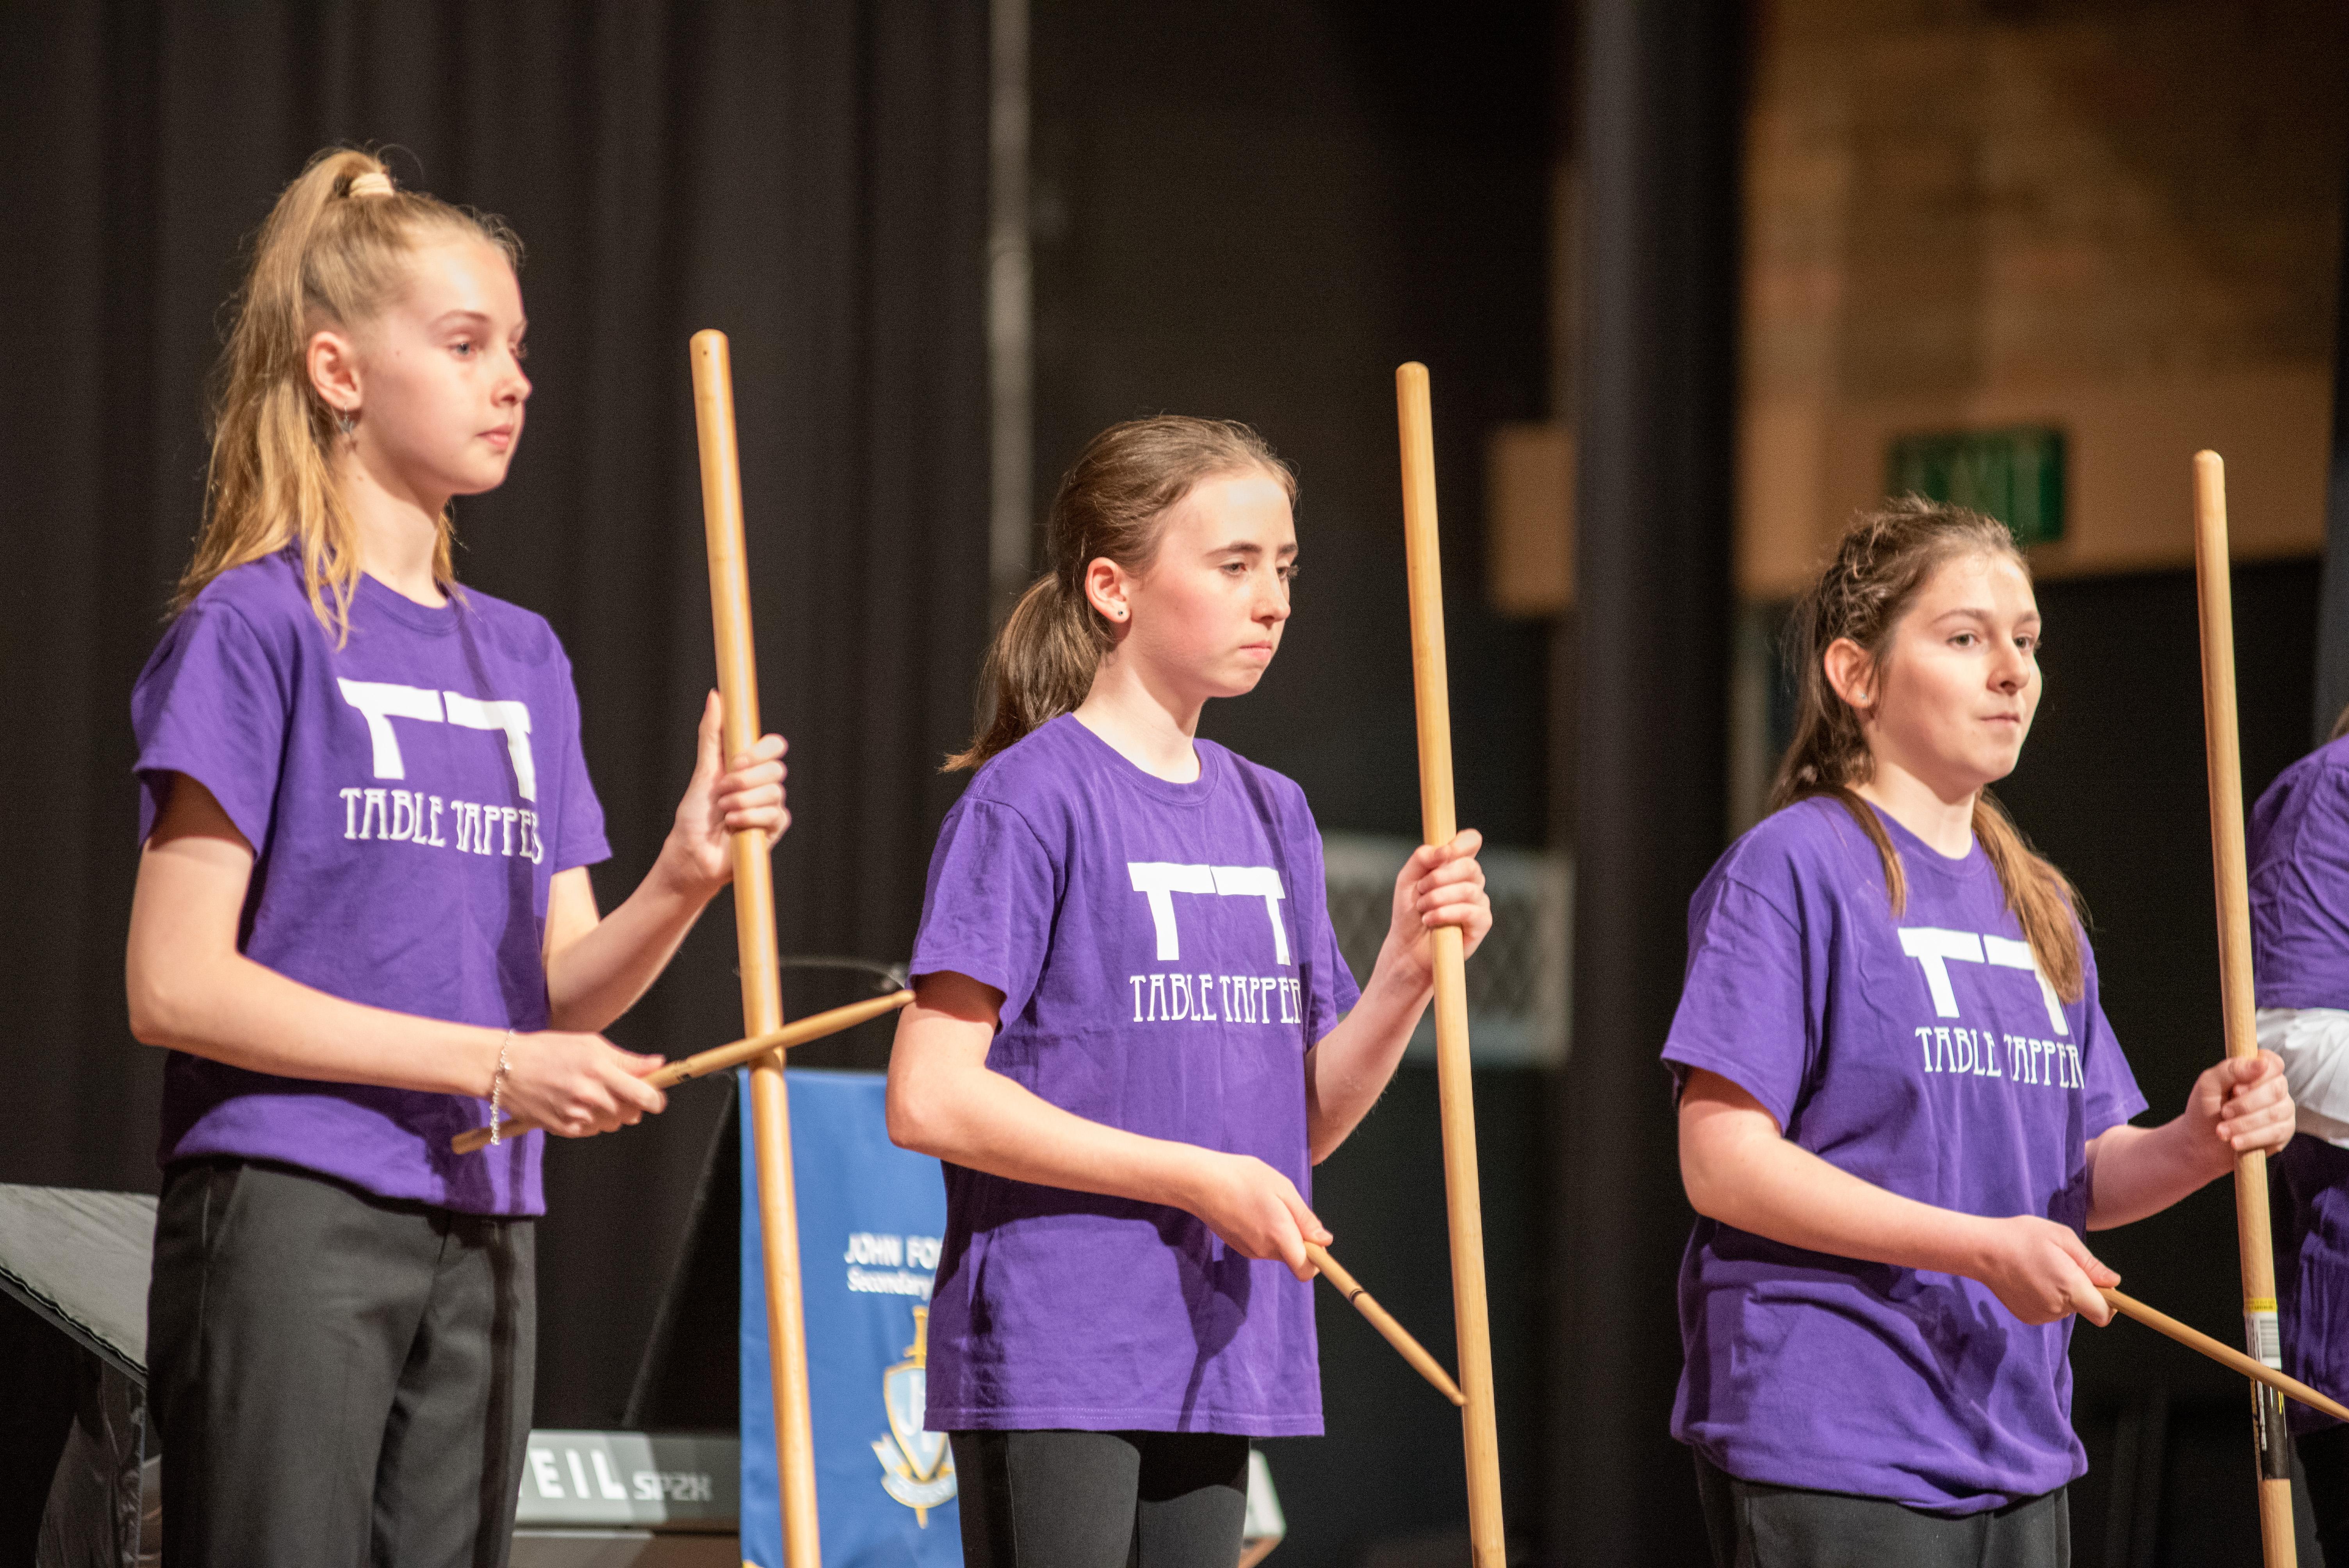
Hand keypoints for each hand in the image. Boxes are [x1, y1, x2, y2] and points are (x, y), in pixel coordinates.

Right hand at [500, 1031, 668, 1136]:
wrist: (506, 1068)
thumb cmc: (550, 1050)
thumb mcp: (590, 1044)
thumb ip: (627, 1059)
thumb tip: (658, 1064)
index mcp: (599, 1070)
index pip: (644, 1095)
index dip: (656, 1099)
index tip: (655, 1097)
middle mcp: (589, 1095)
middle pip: (632, 1113)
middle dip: (634, 1104)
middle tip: (621, 1090)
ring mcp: (576, 1115)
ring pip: (614, 1123)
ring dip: (612, 1112)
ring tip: (593, 1093)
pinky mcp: (564, 1129)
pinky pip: (593, 1130)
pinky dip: (592, 1120)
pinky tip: (578, 1103)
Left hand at [661, 690, 788, 892]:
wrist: (692, 854)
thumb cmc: (694, 815)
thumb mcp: (703, 770)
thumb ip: (712, 734)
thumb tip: (716, 695)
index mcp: (749, 767)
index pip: (774, 746)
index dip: (760, 751)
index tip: (736, 760)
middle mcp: (763, 784)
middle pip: (776, 768)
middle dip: (744, 780)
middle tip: (722, 792)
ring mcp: (771, 807)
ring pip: (773, 792)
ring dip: (741, 802)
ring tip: (723, 813)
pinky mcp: (774, 829)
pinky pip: (774, 815)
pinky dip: (748, 818)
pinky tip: (733, 826)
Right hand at [1182, 1151, 1330, 1280]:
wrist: (1200, 1181)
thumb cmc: (1244, 1178)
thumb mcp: (1283, 1189)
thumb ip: (1305, 1218)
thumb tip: (1325, 1241)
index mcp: (1279, 1235)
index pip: (1306, 1270)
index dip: (1317, 1259)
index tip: (1315, 1238)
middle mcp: (1264, 1250)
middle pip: (1293, 1257)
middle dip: (1298, 1238)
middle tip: (1285, 1207)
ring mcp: (1249, 1250)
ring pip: (1277, 1249)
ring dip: (1280, 1232)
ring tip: (1265, 1203)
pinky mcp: (1238, 1246)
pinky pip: (1262, 1244)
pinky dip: (1264, 1231)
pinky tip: (1252, 1208)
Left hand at [1377, 830, 1492, 989]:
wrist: (1407, 946)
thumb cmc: (1409, 911)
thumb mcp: (1407, 879)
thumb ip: (1422, 858)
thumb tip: (1444, 850)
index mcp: (1455, 865)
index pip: (1471, 841)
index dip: (1461, 843)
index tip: (1444, 853)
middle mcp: (1471, 881)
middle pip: (1470, 865)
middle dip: (1439, 877)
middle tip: (1420, 890)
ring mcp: (1479, 901)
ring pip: (1469, 889)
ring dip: (1438, 898)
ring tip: (1422, 908)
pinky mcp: (1481, 923)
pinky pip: (1470, 911)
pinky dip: (1446, 914)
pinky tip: (1430, 920)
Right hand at [1971, 1215, 2118, 1325]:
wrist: (1981, 1250)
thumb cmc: (2022, 1236)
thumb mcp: (2061, 1237)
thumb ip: (2091, 1263)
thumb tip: (2114, 1282)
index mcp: (2070, 1287)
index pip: (2104, 1313)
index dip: (2110, 1303)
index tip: (2103, 1288)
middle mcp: (2057, 1307)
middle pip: (2084, 1307)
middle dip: (2080, 1289)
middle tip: (2059, 1263)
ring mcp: (2041, 1315)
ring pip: (2066, 1308)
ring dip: (2062, 1292)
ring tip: (2040, 1268)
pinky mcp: (2028, 1317)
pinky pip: (2049, 1310)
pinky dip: (2046, 1297)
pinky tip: (2030, 1279)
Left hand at [2185, 1050, 2294, 1173]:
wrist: (2201, 1142)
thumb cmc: (2205, 1108)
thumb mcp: (2209, 1084)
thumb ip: (2231, 1069)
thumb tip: (2261, 1063)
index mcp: (2258, 1071)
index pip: (2273, 1063)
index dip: (2257, 1075)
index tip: (2235, 1089)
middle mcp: (2274, 1089)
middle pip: (2276, 1089)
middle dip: (2245, 1104)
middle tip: (2224, 1112)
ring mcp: (2282, 1111)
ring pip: (2275, 1113)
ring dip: (2244, 1123)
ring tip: (2222, 1131)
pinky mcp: (2282, 1133)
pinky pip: (2276, 1133)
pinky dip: (2251, 1138)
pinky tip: (2234, 1142)